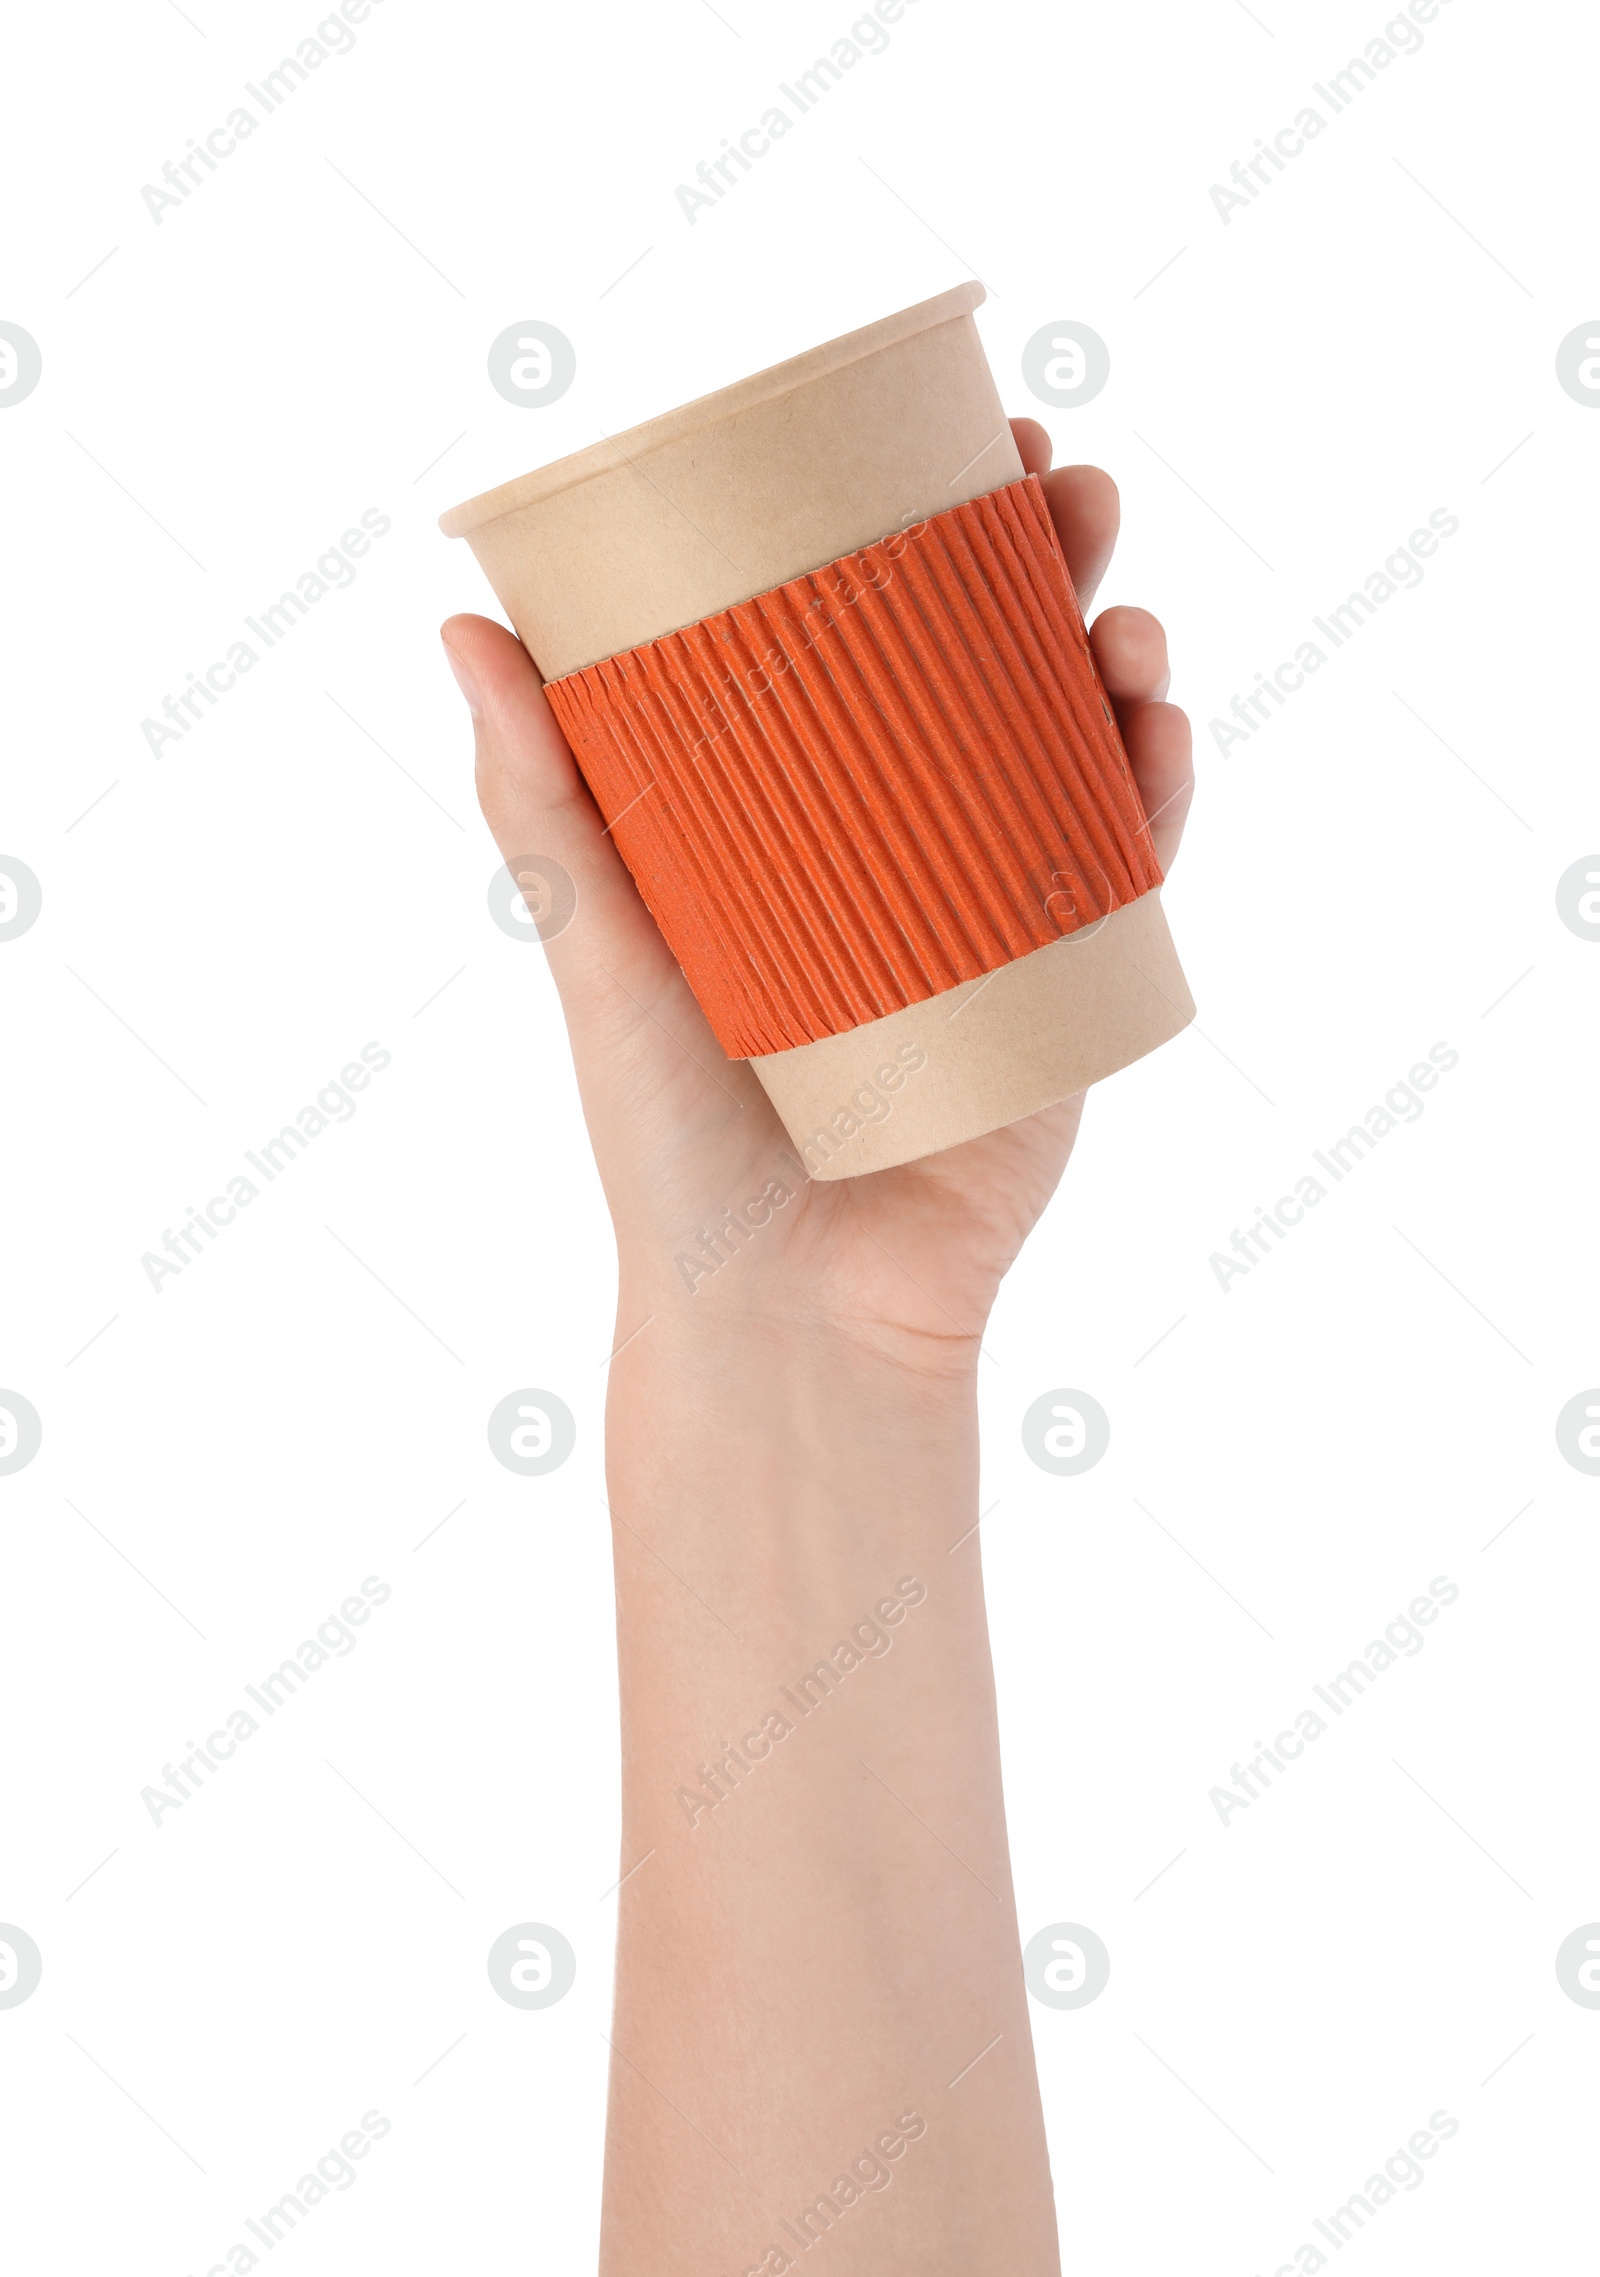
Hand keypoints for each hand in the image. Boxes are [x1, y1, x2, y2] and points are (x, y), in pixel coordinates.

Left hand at [441, 419, 1193, 1374]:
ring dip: (1122, 656)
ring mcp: (998, 914)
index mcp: (800, 818)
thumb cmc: (670, 1151)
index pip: (871, 637)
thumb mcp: (597, 959)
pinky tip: (1156, 727)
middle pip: (996, 666)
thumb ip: (541, 808)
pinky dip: (1158, 796)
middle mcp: (908, 847)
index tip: (947, 436)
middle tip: (1064, 485)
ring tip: (1122, 609)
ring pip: (1080, 749)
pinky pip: (1131, 876)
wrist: (786, 1318)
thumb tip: (463, 622)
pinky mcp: (1066, 996)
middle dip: (1047, 560)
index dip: (921, 528)